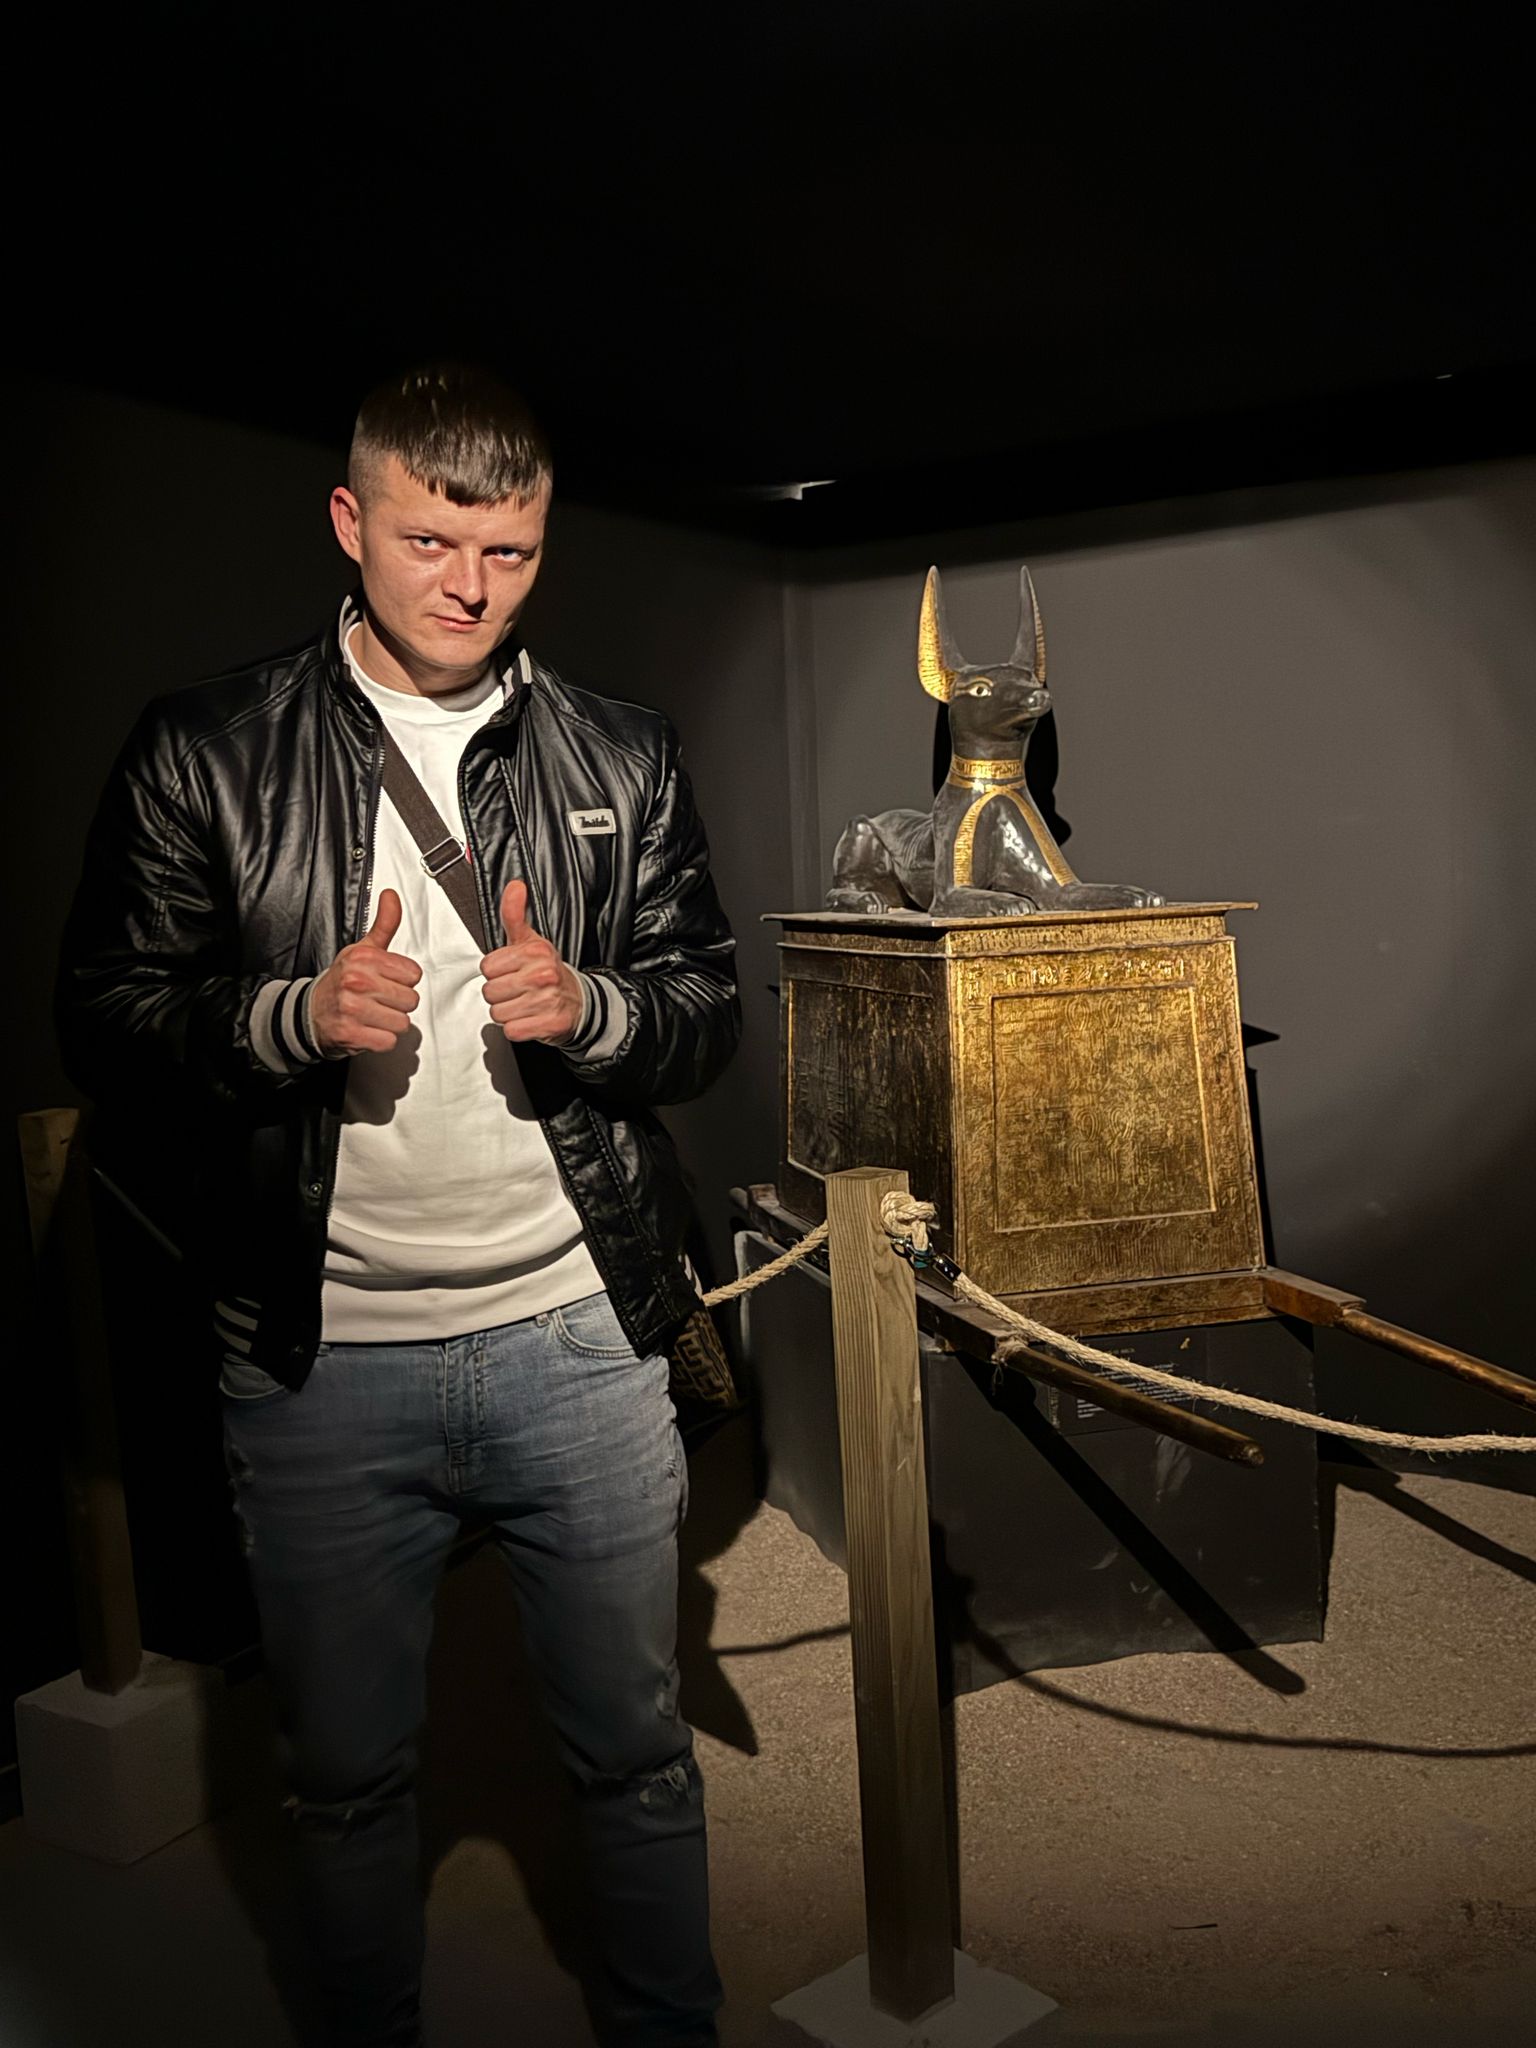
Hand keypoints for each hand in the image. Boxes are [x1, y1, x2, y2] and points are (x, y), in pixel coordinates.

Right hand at [308, 889, 421, 1053]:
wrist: (309, 1012)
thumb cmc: (340, 981)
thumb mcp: (361, 950)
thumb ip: (384, 924)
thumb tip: (391, 896)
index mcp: (363, 959)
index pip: (413, 974)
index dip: (403, 980)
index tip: (387, 980)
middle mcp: (356, 982)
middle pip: (411, 999)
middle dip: (398, 1003)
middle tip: (378, 1000)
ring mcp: (353, 1008)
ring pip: (402, 1022)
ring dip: (390, 1023)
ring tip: (373, 1015)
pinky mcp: (351, 1033)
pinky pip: (388, 1041)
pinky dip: (381, 1040)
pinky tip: (368, 1029)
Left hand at [481, 880, 584, 1043]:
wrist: (580, 1003)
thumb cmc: (548, 972)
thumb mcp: (531, 941)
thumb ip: (515, 914)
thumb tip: (515, 886)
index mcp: (536, 951)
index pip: (487, 967)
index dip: (496, 973)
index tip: (512, 972)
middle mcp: (543, 974)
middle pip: (490, 992)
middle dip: (501, 995)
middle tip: (518, 991)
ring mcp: (548, 1000)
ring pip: (499, 1013)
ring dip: (508, 1013)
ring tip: (524, 1005)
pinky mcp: (550, 1024)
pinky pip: (512, 1030)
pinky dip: (518, 1028)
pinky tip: (529, 1019)